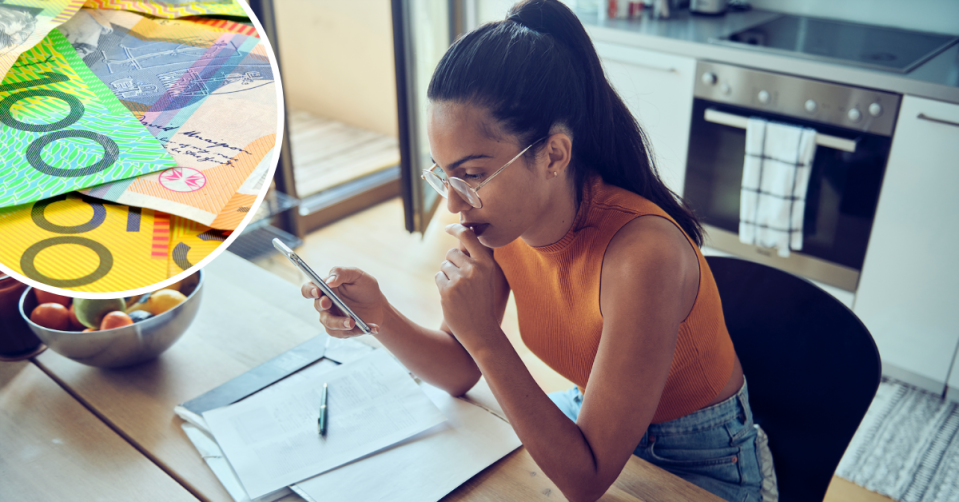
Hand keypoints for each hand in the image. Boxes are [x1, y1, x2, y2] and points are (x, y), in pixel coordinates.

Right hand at [300, 267, 385, 337]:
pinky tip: (370, 328)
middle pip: (318, 306)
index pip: (309, 288)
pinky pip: (343, 334)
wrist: (378, 305)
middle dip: (323, 305)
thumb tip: (329, 281)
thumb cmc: (365, 288)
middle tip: (329, 303)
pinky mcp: (341, 330)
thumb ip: (342, 273)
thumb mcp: (357, 275)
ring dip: (340, 323)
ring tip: (353, 322)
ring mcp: (332, 318)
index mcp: (326, 288)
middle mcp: (325, 303)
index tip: (318, 291)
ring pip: (329, 323)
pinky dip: (357, 331)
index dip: (309, 290)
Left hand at [436, 224, 507, 350]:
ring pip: (444, 266)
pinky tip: (452, 297)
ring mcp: (460, 280)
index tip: (449, 228)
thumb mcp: (488, 278)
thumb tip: (467, 234)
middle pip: (452, 253)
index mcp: (487, 264)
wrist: (481, 330)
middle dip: (452, 263)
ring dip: (447, 276)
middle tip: (460, 280)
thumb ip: (479, 258)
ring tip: (459, 291)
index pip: (468, 236)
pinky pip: (438, 277)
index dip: (456, 228)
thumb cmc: (483, 302)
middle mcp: (474, 269)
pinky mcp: (448, 290)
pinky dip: (442, 285)